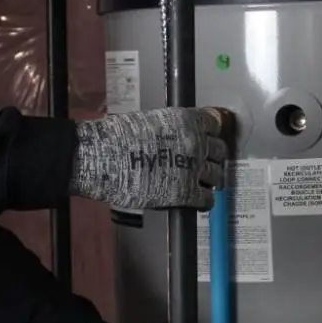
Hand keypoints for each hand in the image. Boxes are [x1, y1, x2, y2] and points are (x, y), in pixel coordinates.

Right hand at [71, 107, 230, 209]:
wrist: (102, 158)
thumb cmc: (117, 137)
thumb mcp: (150, 121)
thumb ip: (172, 129)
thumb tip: (176, 138)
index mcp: (187, 120)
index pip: (214, 125)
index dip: (209, 134)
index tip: (206, 140)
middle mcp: (196, 142)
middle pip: (219, 151)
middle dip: (212, 158)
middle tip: (202, 164)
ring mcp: (194, 169)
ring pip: (217, 177)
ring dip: (209, 180)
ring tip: (199, 184)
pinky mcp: (187, 194)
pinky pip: (207, 200)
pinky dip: (203, 201)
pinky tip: (196, 201)